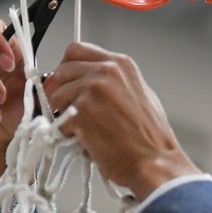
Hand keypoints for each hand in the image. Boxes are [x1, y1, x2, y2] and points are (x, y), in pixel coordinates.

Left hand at [43, 42, 199, 198]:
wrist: (154, 162)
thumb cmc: (151, 137)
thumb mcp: (140, 94)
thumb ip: (114, 81)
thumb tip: (90, 80)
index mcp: (120, 64)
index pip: (76, 50)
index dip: (68, 68)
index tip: (68, 81)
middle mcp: (105, 71)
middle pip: (62, 71)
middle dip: (62, 90)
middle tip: (72, 109)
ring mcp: (92, 90)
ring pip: (56, 95)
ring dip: (63, 113)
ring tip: (85, 127)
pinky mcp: (81, 112)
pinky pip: (59, 119)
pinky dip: (67, 132)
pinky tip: (87, 138)